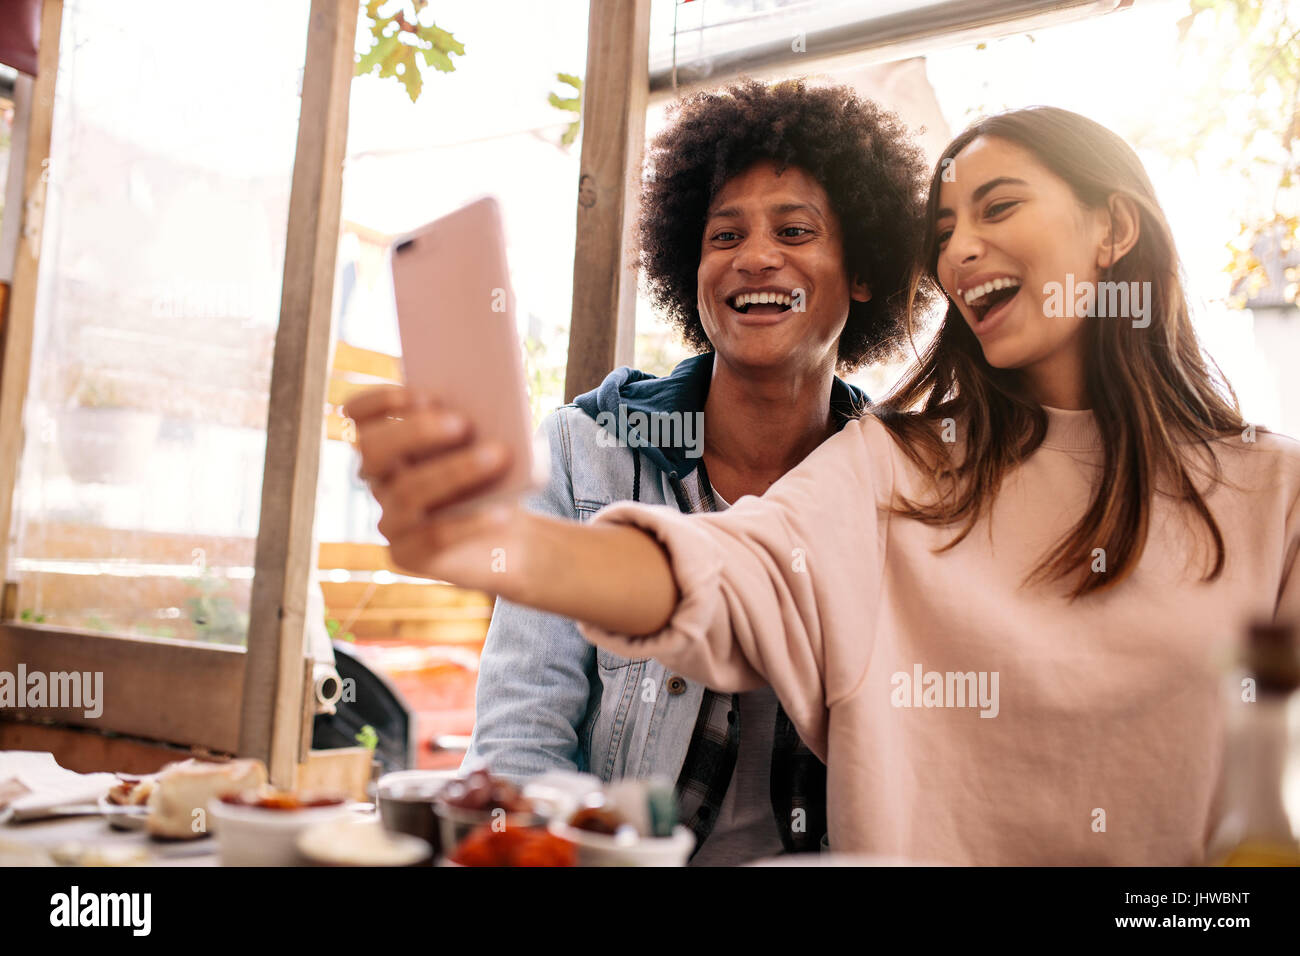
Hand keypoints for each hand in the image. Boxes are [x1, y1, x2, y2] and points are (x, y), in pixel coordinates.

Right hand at [344, 385, 516, 581]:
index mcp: (389, 446)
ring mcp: (390, 521)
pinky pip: (434, 537)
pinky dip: (471, 522)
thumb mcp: (486, 445)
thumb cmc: (496, 483)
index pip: (359, 416)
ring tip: (498, 455)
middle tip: (463, 422)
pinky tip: (501, 513)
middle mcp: (379, 482)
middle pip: (373, 450)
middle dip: (416, 430)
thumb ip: (474, 424)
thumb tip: (479, 405)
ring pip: (409, 491)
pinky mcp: (407, 556)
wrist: (508, 542)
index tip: (423, 393)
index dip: (380, 401)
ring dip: (456, 470)